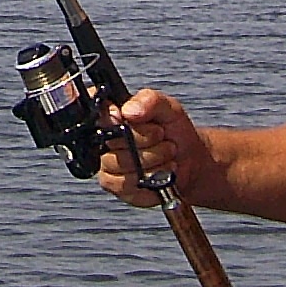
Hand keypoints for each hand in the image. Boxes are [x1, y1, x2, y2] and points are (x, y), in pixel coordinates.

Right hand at [96, 89, 216, 209]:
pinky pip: (126, 185)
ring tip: (166, 154)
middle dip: (146, 140)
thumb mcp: (169, 108)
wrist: (190, 160)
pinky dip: (150, 180)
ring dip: (153, 161)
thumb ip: (149, 101)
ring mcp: (108, 164)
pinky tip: (161, 174)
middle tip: (162, 136)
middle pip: (114, 141)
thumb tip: (128, 110)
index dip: (107, 115)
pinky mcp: (116, 186)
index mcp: (112, 115)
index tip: (123, 117)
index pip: (95, 110)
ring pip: (122, 165)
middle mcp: (105, 139)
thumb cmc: (174, 132)